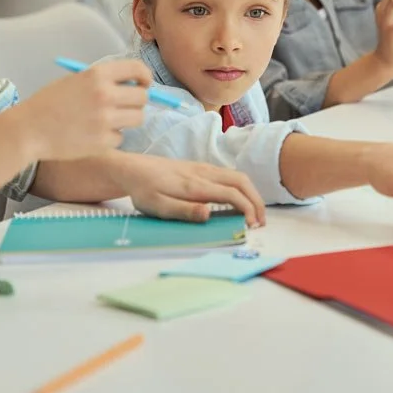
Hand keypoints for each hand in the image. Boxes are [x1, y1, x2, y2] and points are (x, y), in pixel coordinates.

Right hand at [10, 60, 151, 160]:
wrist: (28, 130)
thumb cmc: (48, 104)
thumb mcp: (74, 81)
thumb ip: (101, 81)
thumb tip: (131, 84)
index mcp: (97, 75)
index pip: (137, 69)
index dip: (145, 76)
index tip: (144, 83)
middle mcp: (105, 95)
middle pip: (142, 97)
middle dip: (137, 101)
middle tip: (125, 106)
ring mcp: (106, 120)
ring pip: (137, 118)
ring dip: (128, 120)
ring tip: (108, 121)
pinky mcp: (103, 142)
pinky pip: (120, 137)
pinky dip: (111, 138)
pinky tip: (93, 135)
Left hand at [107, 154, 265, 226]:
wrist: (132, 168)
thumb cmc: (144, 190)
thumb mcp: (158, 206)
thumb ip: (184, 211)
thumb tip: (209, 213)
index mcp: (195, 185)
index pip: (231, 193)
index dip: (247, 209)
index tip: (252, 225)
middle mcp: (203, 173)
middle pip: (241, 181)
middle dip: (256, 201)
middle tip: (261, 222)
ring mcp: (203, 168)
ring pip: (237, 175)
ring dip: (251, 193)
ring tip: (254, 213)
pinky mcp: (199, 167)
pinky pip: (228, 174)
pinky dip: (241, 187)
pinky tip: (239, 199)